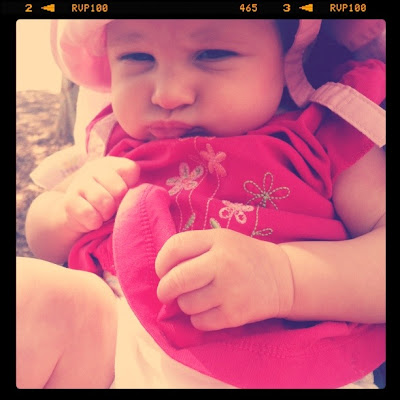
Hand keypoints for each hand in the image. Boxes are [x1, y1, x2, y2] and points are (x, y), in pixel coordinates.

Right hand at [63, 156, 139, 232]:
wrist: (78, 214)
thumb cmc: (108, 200)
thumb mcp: (123, 190)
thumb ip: (133, 188)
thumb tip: (135, 199)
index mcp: (111, 164)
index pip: (130, 170)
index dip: (131, 186)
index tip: (124, 192)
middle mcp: (94, 169)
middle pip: (119, 189)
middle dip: (119, 203)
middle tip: (113, 206)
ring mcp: (79, 183)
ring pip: (104, 202)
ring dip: (107, 214)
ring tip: (104, 214)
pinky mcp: (69, 200)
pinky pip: (89, 214)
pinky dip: (94, 222)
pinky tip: (93, 219)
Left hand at [156, 229, 293, 330]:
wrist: (281, 277)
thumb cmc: (242, 256)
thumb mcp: (220, 239)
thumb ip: (192, 248)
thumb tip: (161, 271)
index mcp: (217, 240)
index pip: (174, 248)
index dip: (161, 262)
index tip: (163, 270)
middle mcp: (223, 263)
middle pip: (175, 280)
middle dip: (164, 289)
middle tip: (167, 292)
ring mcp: (230, 291)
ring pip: (185, 304)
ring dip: (186, 303)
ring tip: (199, 296)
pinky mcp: (235, 315)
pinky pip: (199, 322)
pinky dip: (199, 318)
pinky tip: (211, 308)